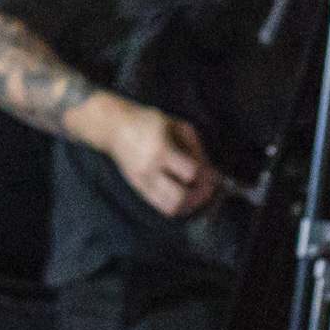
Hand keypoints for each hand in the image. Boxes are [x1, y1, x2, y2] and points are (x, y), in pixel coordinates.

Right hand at [88, 95, 222, 218]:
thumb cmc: (147, 121)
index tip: (216, 175)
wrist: (114, 128)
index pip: (190, 173)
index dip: (207, 176)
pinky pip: (161, 206)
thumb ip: (195, 146)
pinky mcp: (139, 189)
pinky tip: (185, 197)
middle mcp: (150, 170)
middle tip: (209, 188)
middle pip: (180, 197)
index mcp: (161, 150)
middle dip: (200, 196)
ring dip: (189, 205)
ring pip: (170, 207)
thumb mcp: (175, 124)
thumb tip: (210, 170)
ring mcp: (142, 182)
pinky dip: (177, 205)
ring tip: (198, 194)